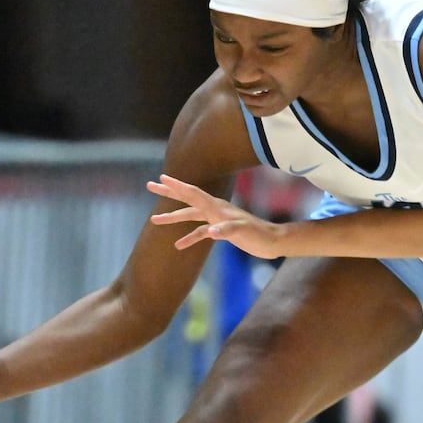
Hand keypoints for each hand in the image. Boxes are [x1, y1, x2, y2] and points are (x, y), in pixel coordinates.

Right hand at [147, 174, 288, 257]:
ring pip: (190, 215)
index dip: (177, 186)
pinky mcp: (220, 230)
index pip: (193, 193)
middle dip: (168, 192)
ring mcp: (217, 219)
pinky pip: (199, 232)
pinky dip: (189, 237)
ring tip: (154, 219)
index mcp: (217, 207)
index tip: (161, 177)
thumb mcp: (243, 231)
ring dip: (173, 217)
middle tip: (150, 185)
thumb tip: (210, 231)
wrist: (272, 241)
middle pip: (187, 198)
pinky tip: (178, 245)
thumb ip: (226, 230)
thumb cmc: (259, 235)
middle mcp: (214, 209)